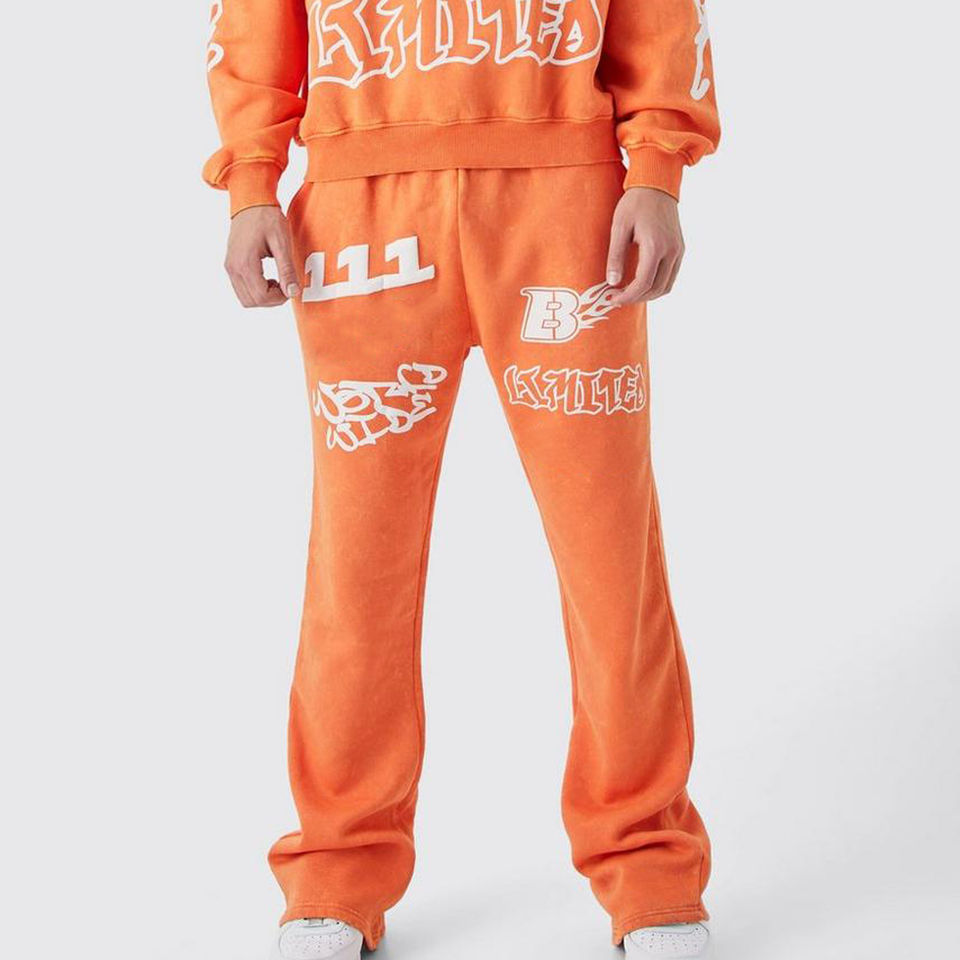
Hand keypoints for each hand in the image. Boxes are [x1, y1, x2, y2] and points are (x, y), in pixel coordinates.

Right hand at [224, 205, 300, 307]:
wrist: (251, 201)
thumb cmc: (267, 218)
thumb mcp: (282, 243)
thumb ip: (286, 270)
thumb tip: (292, 293)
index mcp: (245, 263)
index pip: (261, 297)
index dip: (279, 298)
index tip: (290, 286)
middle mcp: (233, 268)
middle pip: (252, 301)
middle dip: (272, 299)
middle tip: (285, 284)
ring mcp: (230, 267)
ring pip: (245, 299)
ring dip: (263, 296)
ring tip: (276, 280)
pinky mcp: (230, 265)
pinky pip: (241, 289)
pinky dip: (255, 290)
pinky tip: (267, 277)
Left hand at [605, 187, 684, 304]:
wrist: (657, 184)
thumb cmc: (635, 203)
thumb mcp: (619, 227)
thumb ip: (615, 256)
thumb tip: (612, 282)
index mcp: (656, 246)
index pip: (644, 283)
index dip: (627, 296)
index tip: (613, 299)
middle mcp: (672, 251)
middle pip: (657, 289)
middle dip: (636, 298)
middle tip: (618, 298)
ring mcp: (679, 251)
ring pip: (666, 286)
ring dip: (648, 294)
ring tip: (628, 293)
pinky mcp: (680, 249)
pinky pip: (671, 276)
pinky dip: (657, 285)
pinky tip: (642, 283)